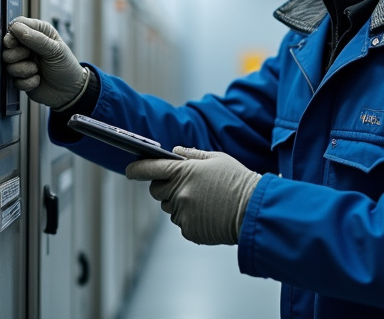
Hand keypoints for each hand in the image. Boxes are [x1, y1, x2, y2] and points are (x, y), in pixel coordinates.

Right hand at [2, 16, 88, 108]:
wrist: (70, 91)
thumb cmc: (66, 67)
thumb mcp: (55, 50)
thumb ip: (36, 39)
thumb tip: (16, 28)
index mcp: (38, 33)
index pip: (17, 25)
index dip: (12, 33)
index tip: (12, 42)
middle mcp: (28, 46)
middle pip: (7, 46)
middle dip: (16, 54)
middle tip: (29, 56)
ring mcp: (23, 63)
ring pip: (8, 64)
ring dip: (23, 69)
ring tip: (36, 70)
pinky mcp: (21, 78)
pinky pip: (14, 80)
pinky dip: (26, 82)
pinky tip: (37, 80)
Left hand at [125, 147, 261, 245]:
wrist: (254, 211)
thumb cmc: (238, 181)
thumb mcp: (218, 159)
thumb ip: (192, 155)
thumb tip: (174, 151)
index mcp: (184, 172)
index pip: (150, 169)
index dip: (137, 169)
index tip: (129, 170)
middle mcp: (179, 193)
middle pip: (156, 191)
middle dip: (164, 187)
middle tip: (184, 185)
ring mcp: (183, 214)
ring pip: (169, 208)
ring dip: (179, 203)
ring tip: (205, 201)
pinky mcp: (189, 231)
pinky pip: (181, 222)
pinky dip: (190, 218)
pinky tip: (209, 214)